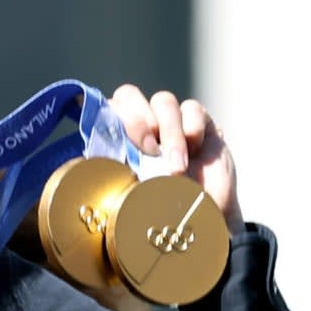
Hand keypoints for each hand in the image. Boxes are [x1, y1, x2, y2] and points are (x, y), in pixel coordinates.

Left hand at [107, 84, 245, 234]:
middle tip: (149, 149)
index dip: (113, 120)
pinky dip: (192, 127)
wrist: (207, 214)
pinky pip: (192, 108)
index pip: (105, 110)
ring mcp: (171, 120)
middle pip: (129, 95)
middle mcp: (143, 125)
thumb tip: (103, 166)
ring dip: (169, 132)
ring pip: (163, 101)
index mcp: (119, 139)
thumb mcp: (136, 194)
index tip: (125, 147)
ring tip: (176, 166)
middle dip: (137, 120)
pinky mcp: (200, 120)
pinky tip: (196, 149)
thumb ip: (120, 174)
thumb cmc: (167, 207)